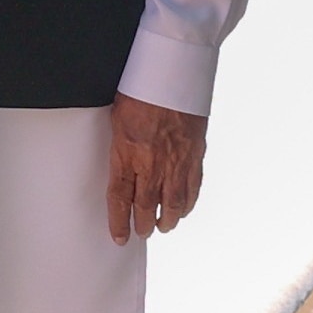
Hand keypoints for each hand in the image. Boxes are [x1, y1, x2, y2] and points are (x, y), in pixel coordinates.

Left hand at [107, 93, 206, 244]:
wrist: (173, 75)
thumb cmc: (140, 90)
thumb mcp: (117, 117)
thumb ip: (119, 144)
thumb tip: (119, 162)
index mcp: (127, 153)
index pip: (120, 197)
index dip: (118, 220)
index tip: (118, 236)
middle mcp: (152, 163)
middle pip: (147, 205)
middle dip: (143, 224)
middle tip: (141, 232)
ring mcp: (177, 162)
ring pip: (173, 203)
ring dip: (168, 218)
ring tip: (163, 226)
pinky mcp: (195, 156)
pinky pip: (193, 188)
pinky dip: (189, 203)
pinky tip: (184, 209)